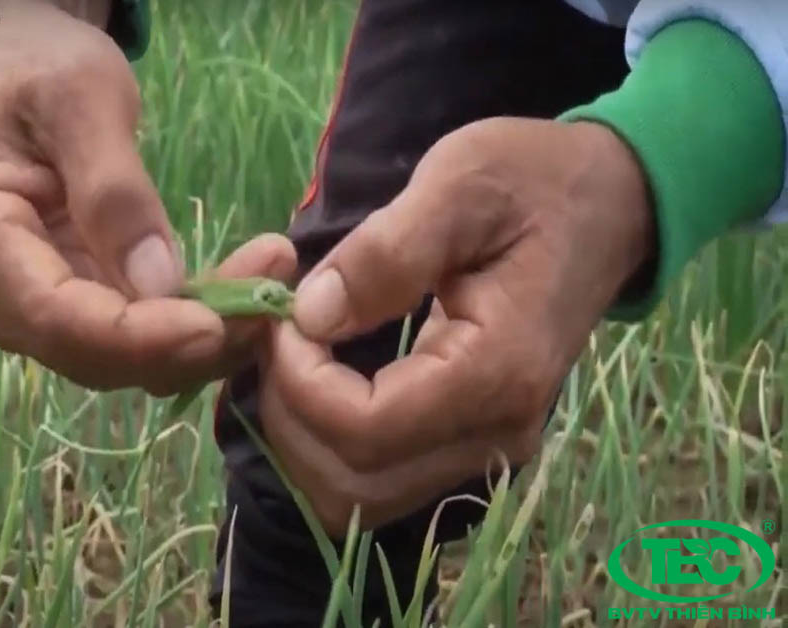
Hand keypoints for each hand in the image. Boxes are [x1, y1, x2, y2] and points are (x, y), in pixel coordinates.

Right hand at [0, 3, 294, 394]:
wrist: (21, 68)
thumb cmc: (42, 67)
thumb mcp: (83, 100)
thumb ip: (115, 192)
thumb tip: (159, 284)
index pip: (54, 315)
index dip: (138, 335)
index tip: (219, 326)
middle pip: (87, 352)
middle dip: (183, 339)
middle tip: (273, 297)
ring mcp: (10, 311)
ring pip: (112, 358)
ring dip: (195, 337)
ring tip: (268, 284)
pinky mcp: (52, 312)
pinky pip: (123, 339)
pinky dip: (182, 324)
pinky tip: (239, 292)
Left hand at [258, 118, 654, 533]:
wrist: (611, 205)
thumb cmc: (534, 182)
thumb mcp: (460, 183)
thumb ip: (386, 252)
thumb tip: (312, 316)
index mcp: (497, 371)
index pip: (365, 428)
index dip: (299, 382)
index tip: (282, 317)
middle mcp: (497, 433)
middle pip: (353, 483)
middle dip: (290, 417)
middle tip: (277, 338)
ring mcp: (488, 448)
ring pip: (360, 497)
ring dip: (304, 438)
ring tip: (293, 357)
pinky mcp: (473, 444)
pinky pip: (381, 477)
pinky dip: (330, 443)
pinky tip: (318, 379)